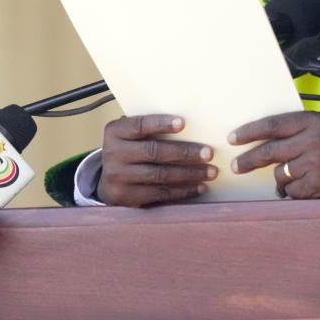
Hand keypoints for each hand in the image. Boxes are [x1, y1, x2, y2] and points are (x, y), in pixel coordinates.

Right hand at [97, 114, 217, 207]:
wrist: (109, 179)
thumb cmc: (132, 150)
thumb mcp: (133, 135)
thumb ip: (151, 128)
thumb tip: (191, 122)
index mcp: (116, 132)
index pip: (139, 125)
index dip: (160, 123)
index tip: (183, 123)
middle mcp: (113, 154)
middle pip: (154, 151)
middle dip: (185, 152)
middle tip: (209, 153)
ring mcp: (118, 177)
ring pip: (159, 175)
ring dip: (189, 174)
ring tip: (210, 172)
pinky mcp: (126, 197)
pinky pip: (159, 193)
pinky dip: (182, 191)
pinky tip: (199, 187)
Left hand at [229, 111, 319, 199]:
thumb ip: (300, 129)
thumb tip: (264, 138)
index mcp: (315, 121)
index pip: (274, 125)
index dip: (250, 132)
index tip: (234, 139)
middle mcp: (315, 141)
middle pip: (270, 151)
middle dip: (249, 161)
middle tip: (236, 167)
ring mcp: (316, 165)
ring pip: (280, 175)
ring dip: (282, 179)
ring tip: (301, 176)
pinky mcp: (318, 186)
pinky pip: (291, 192)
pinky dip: (294, 193)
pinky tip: (310, 187)